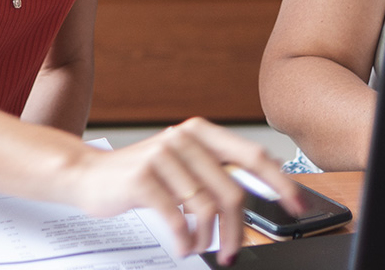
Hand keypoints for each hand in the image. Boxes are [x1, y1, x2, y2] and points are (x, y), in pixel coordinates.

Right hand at [58, 117, 303, 265]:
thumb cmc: (141, 174)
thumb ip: (218, 167)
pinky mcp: (142, 178)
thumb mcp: (183, 162)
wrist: (88, 175)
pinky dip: (184, 239)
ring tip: (201, 247)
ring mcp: (162, 156)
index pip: (252, 156)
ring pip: (206, 208)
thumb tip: (268, 177)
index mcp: (200, 132)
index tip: (296, 207)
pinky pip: (177, 218)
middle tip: (233, 252)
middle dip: (238, 230)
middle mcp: (184, 138)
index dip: (279, 183)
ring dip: (208, 238)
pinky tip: (182, 245)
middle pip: (232, 192)